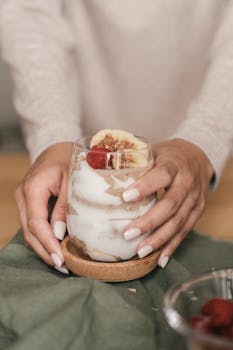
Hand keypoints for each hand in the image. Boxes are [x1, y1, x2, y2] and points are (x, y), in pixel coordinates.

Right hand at [15, 142, 72, 272]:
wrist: (56, 147)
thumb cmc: (68, 159)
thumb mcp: (72, 180)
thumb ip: (65, 206)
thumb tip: (58, 233)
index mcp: (33, 188)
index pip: (36, 222)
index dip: (47, 243)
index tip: (60, 260)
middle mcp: (23, 196)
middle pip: (29, 231)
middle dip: (45, 251)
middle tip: (62, 268)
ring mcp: (24, 200)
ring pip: (29, 231)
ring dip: (43, 247)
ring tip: (61, 263)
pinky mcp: (29, 203)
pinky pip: (33, 224)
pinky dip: (43, 238)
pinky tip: (56, 247)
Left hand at [122, 138, 213, 267]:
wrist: (198, 158)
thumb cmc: (169, 156)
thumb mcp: (154, 151)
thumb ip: (134, 160)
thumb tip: (99, 165)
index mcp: (174, 164)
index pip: (162, 175)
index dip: (145, 187)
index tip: (126, 197)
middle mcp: (187, 182)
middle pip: (170, 205)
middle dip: (149, 222)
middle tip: (128, 234)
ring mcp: (195, 199)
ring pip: (179, 222)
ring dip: (159, 239)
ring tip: (141, 251)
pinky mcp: (197, 212)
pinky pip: (186, 231)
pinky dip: (173, 246)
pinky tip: (161, 260)